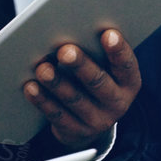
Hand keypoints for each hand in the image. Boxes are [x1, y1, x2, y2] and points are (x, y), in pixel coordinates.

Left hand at [24, 29, 141, 146]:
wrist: (91, 124)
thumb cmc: (96, 81)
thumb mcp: (106, 68)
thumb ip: (97, 52)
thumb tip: (72, 29)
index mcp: (129, 82)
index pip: (126, 65)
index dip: (118, 50)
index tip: (108, 33)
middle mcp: (117, 103)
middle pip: (98, 82)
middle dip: (81, 65)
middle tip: (65, 50)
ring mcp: (97, 120)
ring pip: (75, 99)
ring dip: (57, 83)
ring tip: (42, 68)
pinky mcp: (76, 131)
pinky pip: (57, 115)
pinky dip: (42, 100)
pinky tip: (31, 87)